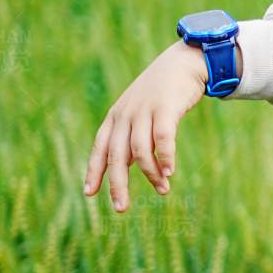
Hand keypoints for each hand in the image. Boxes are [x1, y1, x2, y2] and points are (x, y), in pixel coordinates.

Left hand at [84, 41, 208, 210]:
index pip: (99, 149)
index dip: (94, 171)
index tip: (90, 194)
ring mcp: (144, 111)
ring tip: (162, 190)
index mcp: (116, 118)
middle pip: (116, 155)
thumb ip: (131, 136)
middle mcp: (125, 115)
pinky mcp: (165, 109)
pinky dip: (165, 157)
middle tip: (120, 208)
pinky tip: (170, 172)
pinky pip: (162, 138)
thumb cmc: (161, 93)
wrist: (183, 64)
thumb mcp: (140, 113)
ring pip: (140, 150)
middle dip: (117, 184)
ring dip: (150, 174)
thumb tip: (128, 166)